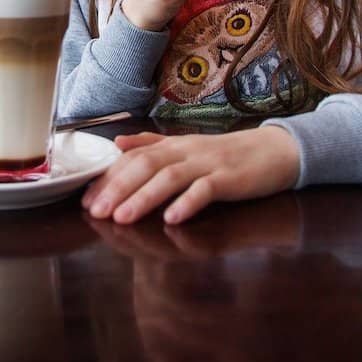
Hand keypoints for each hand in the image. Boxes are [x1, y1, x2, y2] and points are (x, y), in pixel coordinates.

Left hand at [81, 126, 300, 223]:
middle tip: (96, 211)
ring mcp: (210, 164)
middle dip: (119, 187)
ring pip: (172, 176)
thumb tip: (119, 143)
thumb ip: (154, 144)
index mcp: (175, 145)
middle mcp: (188, 151)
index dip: (110, 176)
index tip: (86, 197)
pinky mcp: (231, 179)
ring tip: (123, 217)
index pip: (136, 157)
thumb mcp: (188, 146)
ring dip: (145, 197)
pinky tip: (173, 218)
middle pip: (148, 165)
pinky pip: (207, 190)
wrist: (274, 151)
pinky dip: (188, 203)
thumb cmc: (228, 154)